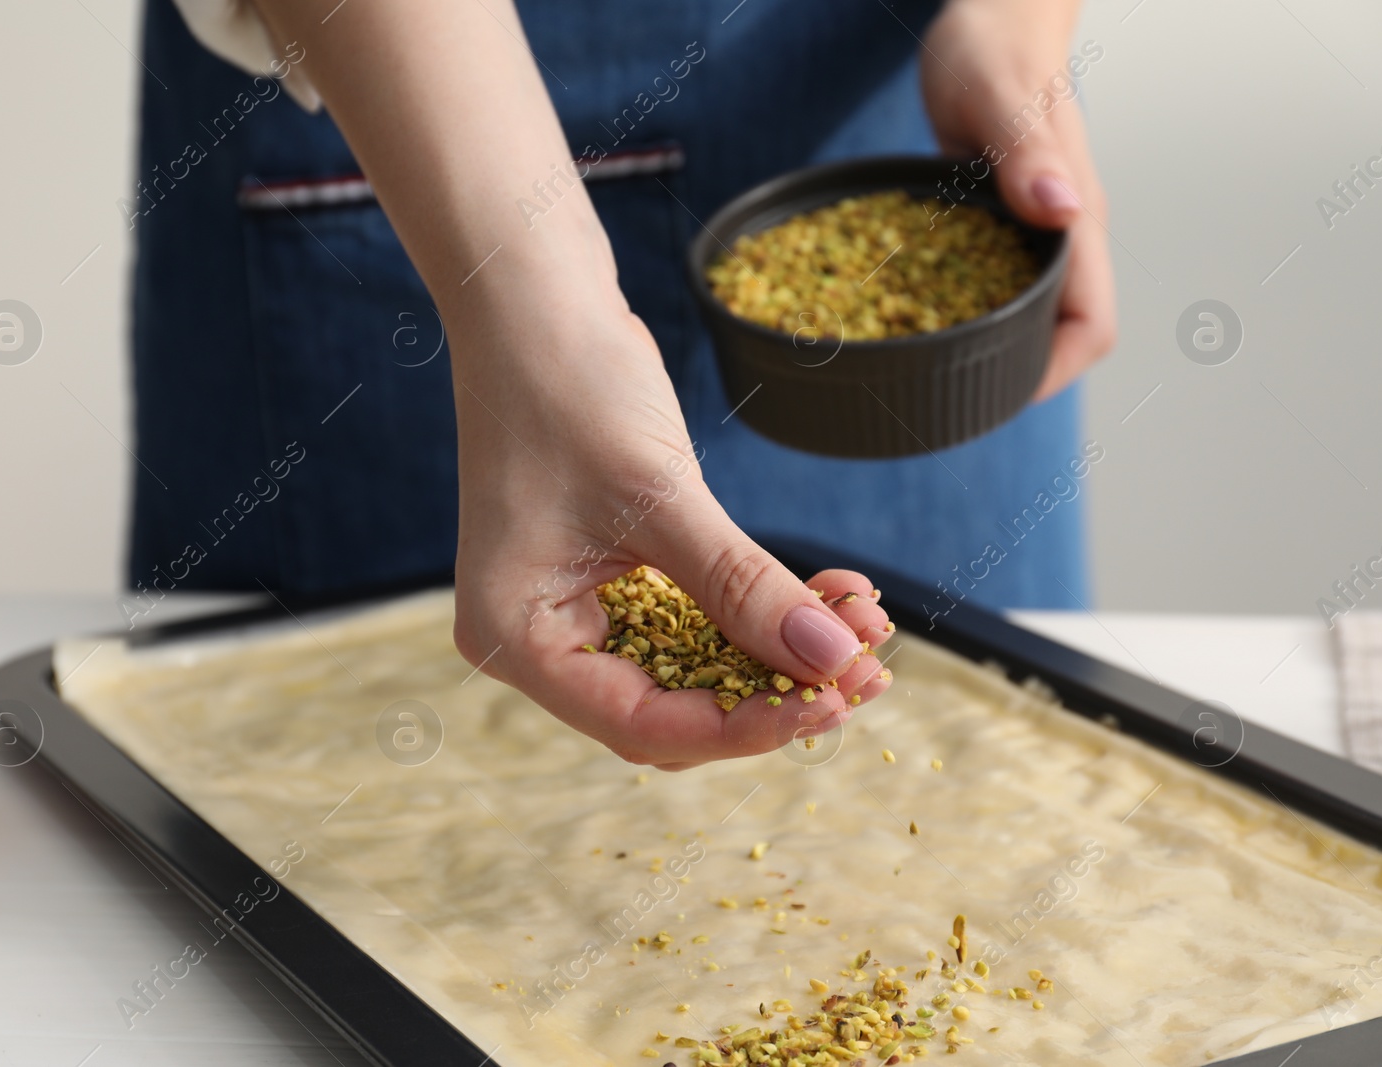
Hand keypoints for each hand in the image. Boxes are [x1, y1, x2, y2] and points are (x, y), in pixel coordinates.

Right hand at [449, 295, 896, 769]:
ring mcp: (575, 609)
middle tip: (866, 674)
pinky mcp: (612, 576)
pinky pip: (695, 621)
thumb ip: (743, 587)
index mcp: (515, 638)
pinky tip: (829, 594)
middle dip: (772, 694)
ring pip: (693, 671)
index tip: (833, 704)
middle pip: (671, 713)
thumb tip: (833, 661)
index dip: (744, 728)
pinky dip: (759, 613)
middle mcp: (538, 639)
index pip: (641, 725)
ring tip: (863, 625)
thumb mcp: (660, 495)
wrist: (534, 299)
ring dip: (778, 654)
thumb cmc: (567, 385)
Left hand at [920, 0, 1116, 399]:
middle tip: (944, 402)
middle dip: (1016, 378)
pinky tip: (912, 322)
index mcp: (1074, 216)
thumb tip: (1062, 213)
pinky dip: (963, 311)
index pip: (1089, 324)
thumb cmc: (994, 43)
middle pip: (1061, 334)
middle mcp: (1063, 232)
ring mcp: (1036, 229)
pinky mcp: (1004, 220)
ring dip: (989, 350)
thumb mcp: (997, 94)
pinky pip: (995, 282)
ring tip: (925, 376)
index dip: (1053, 374)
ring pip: (1029, 313)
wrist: (994, 11)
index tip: (999, 398)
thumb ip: (1026, 152)